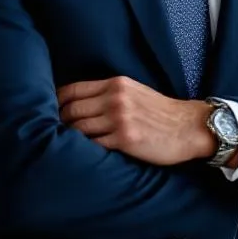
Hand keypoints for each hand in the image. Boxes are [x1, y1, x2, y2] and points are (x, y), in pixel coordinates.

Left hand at [57, 76, 212, 165]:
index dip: (55, 102)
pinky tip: (80, 154)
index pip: (72, 90)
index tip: (48, 111)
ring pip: (78, 128)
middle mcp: (115, 98)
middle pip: (71, 109)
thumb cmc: (161, 112)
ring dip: (68, 137)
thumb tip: (79, 103)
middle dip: (58, 122)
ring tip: (60, 145)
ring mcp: (119, 118)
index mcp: (116, 83)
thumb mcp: (134, 91)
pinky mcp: (125, 139)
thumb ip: (109, 93)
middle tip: (50, 133)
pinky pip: (93, 145)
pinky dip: (84, 149)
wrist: (189, 126)